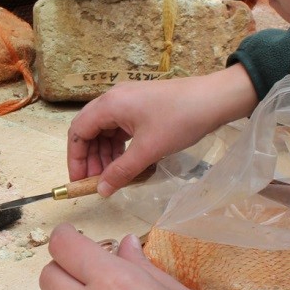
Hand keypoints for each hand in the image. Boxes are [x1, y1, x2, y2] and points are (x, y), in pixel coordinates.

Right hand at [67, 65, 257, 195]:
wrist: (215, 99)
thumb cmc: (180, 120)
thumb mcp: (148, 150)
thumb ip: (121, 171)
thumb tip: (101, 191)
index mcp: (109, 105)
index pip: (77, 132)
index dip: (75, 159)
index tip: (80, 181)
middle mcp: (114, 99)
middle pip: (89, 130)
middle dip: (90, 158)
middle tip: (97, 182)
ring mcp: (128, 100)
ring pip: (106, 130)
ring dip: (106, 154)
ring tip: (114, 176)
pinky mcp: (142, 105)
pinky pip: (121, 127)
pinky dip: (120, 146)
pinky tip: (128, 162)